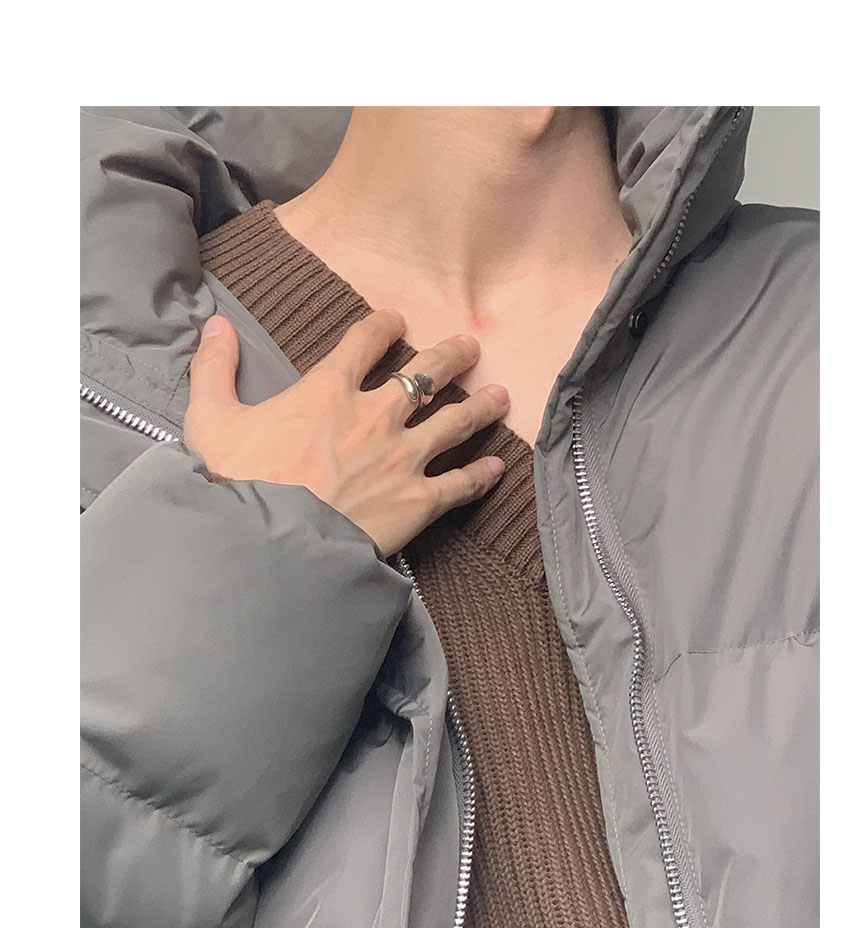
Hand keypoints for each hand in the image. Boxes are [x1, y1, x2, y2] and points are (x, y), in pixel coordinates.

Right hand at [184, 309, 508, 557]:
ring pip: (455, 422)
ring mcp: (402, 459)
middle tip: (469, 346)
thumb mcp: (212, 422)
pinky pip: (460, 484)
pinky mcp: (418, 501)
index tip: (396, 320)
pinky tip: (497, 468)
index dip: (383, 326)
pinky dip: (481, 476)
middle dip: (450, 356)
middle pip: (425, 375)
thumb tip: (214, 326)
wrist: (271, 546)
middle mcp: (374, 417)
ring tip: (500, 395)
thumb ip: (213, 370)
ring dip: (481, 407)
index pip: (364, 343)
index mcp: (327, 392)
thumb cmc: (239, 485)